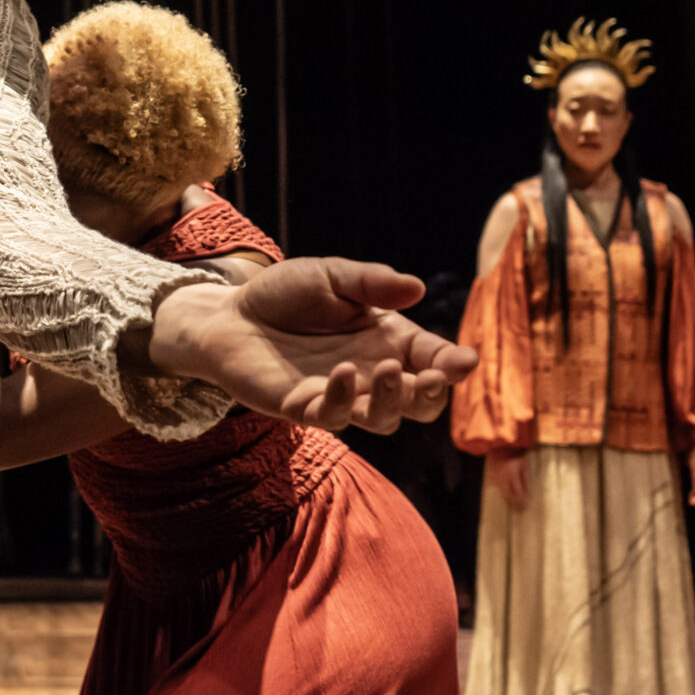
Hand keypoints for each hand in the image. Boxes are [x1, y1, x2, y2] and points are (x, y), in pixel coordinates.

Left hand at [146, 257, 479, 433]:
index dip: (455, 365)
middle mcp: (372, 373)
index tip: (464, 362)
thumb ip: (372, 283)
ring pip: (384, 419)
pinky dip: (343, 400)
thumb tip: (417, 287)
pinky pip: (333, 418)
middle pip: (421, 404)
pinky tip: (343, 374)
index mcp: (389, 340)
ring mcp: (341, 395)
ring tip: (388, 370)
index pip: (436, 361)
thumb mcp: (332, 275)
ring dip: (393, 401)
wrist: (230, 314)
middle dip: (434, 395)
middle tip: (432, 377)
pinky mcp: (305, 408)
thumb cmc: (285, 294)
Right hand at [489, 447, 530, 507]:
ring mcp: (495, 475)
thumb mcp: (524, 464)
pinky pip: (496, 484)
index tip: (526, 504)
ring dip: (507, 495)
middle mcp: (503, 477)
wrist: (501, 443)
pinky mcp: (491, 473)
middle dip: (513, 500)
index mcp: (513, 475)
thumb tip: (528, 490)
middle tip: (518, 503)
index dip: (522, 499)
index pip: (518, 491)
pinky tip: (504, 489)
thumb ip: (526, 478)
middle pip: (507, 493)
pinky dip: (501, 488)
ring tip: (512, 499)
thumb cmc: (515, 453)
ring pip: (500, 490)